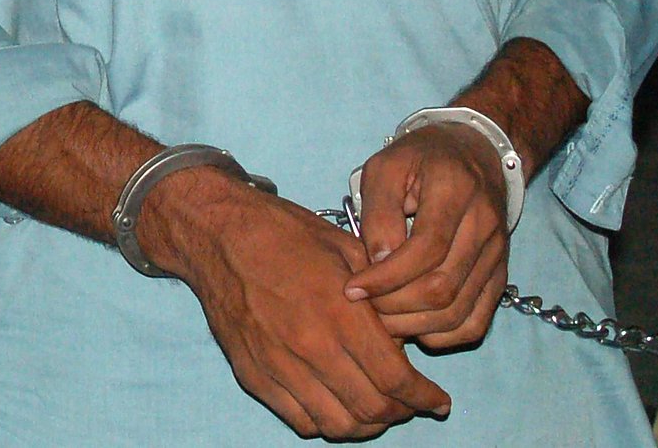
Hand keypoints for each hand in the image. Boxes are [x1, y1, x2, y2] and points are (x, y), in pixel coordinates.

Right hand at [158, 174, 450, 439]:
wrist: (219, 233)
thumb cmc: (283, 232)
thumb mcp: (343, 246)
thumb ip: (379, 294)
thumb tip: (403, 336)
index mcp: (338, 311)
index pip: (395, 378)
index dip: (424, 397)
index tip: (438, 400)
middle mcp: (310, 346)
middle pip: (372, 409)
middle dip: (401, 412)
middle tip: (410, 402)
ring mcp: (279, 366)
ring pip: (338, 425)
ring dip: (366, 423)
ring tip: (377, 407)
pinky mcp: (254, 376)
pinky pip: (302, 421)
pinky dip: (327, 421)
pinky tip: (336, 401)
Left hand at [344, 123, 509, 349]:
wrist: (473, 154)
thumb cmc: (420, 159)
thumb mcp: (386, 167)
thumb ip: (379, 212)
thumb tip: (377, 263)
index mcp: (455, 188)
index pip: (425, 249)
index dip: (386, 277)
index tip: (353, 288)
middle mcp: (484, 224)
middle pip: (443, 287)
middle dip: (396, 307)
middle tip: (365, 307)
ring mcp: (497, 254)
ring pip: (459, 312)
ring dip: (415, 325)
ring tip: (383, 319)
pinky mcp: (499, 275)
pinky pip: (476, 322)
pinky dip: (443, 335)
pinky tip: (414, 323)